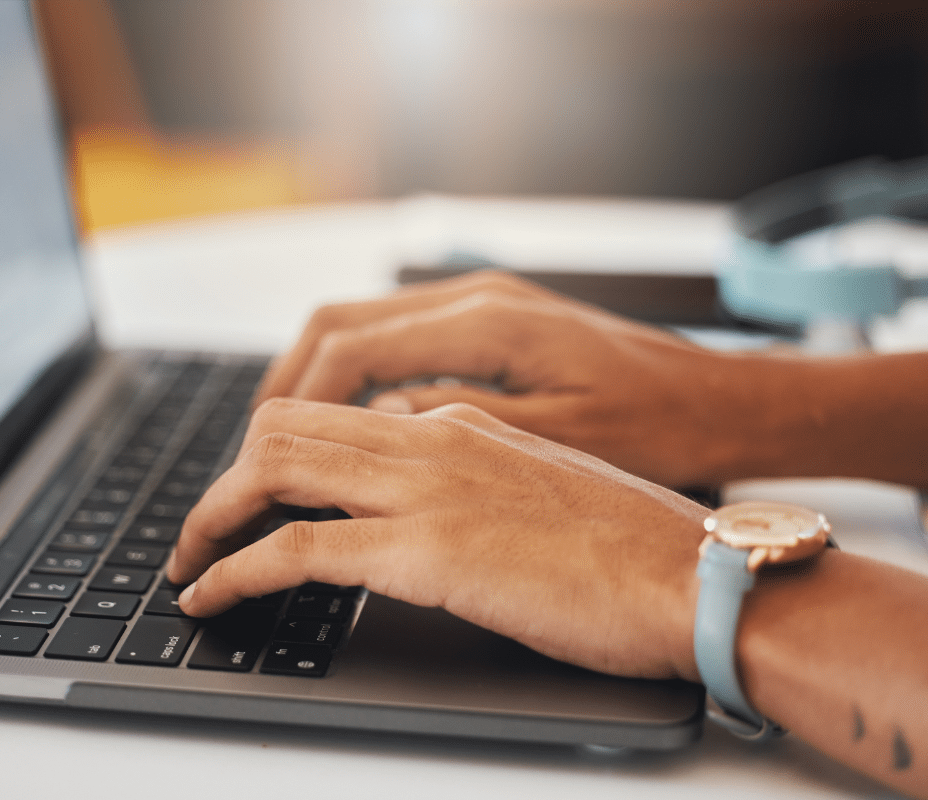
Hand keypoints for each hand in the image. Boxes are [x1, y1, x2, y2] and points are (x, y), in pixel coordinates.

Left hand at [168, 398, 708, 680]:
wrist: (694, 575)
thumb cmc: (634, 547)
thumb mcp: (541, 490)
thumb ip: (476, 481)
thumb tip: (428, 510)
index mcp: (459, 420)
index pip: (336, 413)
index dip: (276, 450)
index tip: (253, 493)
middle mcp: (431, 437)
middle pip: (286, 426)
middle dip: (226, 475)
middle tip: (200, 524)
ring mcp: (423, 489)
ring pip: (273, 472)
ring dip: (211, 516)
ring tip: (184, 560)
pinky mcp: (422, 550)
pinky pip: (294, 549)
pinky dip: (234, 570)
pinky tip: (210, 597)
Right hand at [254, 270, 776, 486]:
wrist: (728, 406)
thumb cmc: (662, 430)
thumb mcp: (558, 443)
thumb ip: (456, 429)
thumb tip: (371, 430)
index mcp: (487, 325)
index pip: (350, 350)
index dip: (292, 406)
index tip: (255, 462)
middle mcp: (476, 301)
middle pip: (339, 326)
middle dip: (284, 387)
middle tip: (248, 454)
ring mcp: (484, 307)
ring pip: (362, 328)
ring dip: (314, 381)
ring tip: (281, 444)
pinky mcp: (494, 328)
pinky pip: (398, 342)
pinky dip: (356, 379)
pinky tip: (351, 426)